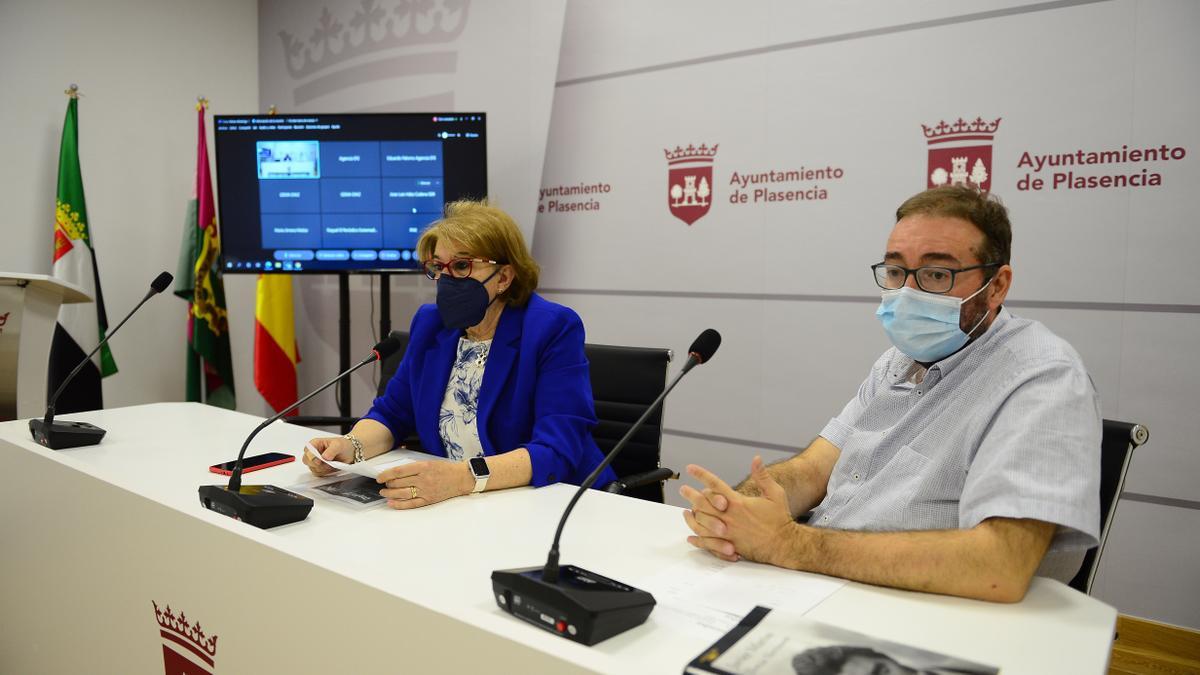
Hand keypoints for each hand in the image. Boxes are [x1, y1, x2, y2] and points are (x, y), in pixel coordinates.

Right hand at [302, 436, 351, 475]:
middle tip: (327, 463)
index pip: (307, 451)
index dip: (311, 457)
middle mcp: (313, 452)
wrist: (351, 452)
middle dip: (317, 464)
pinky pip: (318, 474)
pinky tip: (331, 468)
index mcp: (315, 444)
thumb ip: (331, 450)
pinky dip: (325, 472)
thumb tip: (325, 457)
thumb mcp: (339, 445)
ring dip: (323, 469)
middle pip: (307, 461)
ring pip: (313, 468)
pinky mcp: (320, 468)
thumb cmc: (343, 445)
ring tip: (332, 464)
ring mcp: (316, 461)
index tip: (319, 461)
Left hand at [376, 460, 471, 509]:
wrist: (461, 478)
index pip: (399, 471)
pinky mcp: (428, 500)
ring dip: (390, 494)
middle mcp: (423, 479)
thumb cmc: (445, 469)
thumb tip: (396, 473)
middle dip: (388, 484)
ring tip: (384, 493)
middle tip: (383, 484)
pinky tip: (391, 503)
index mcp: (423, 467)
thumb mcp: (429, 462)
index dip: (386, 475)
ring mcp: (426, 491)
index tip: (379, 477)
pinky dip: (399, 504)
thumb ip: (414, 467)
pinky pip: (411, 503)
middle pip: (399, 483)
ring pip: (402, 493)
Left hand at [681, 456, 795, 564]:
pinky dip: (698, 539)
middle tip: (683, 490)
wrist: (784, 544)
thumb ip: (762, 476)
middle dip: (690, 495)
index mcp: (738, 502)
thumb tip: (756, 458)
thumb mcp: (775, 493)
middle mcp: (729, 517)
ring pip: (702, 523)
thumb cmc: (780, 519)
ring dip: (691, 516)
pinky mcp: (729, 546)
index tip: (690, 469)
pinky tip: (691, 536)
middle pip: (703, 503)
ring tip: (685, 511)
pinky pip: (708, 542)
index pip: (715, 484)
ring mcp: (727, 532)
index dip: (700, 474)